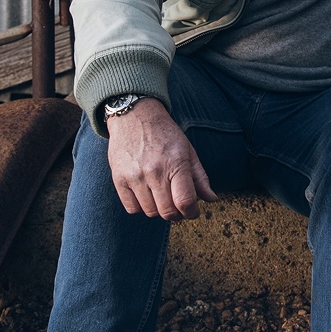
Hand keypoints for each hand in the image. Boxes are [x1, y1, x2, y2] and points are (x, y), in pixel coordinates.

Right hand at [105, 98, 214, 220]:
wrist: (134, 117)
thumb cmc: (164, 134)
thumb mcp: (188, 151)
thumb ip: (200, 177)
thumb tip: (212, 198)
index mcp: (175, 164)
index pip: (185, 202)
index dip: (192, 213)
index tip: (192, 211)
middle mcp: (154, 172)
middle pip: (167, 212)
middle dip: (177, 215)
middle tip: (178, 208)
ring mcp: (134, 176)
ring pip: (150, 212)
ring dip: (158, 210)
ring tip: (161, 198)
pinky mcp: (119, 178)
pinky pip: (131, 208)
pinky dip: (140, 207)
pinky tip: (145, 196)